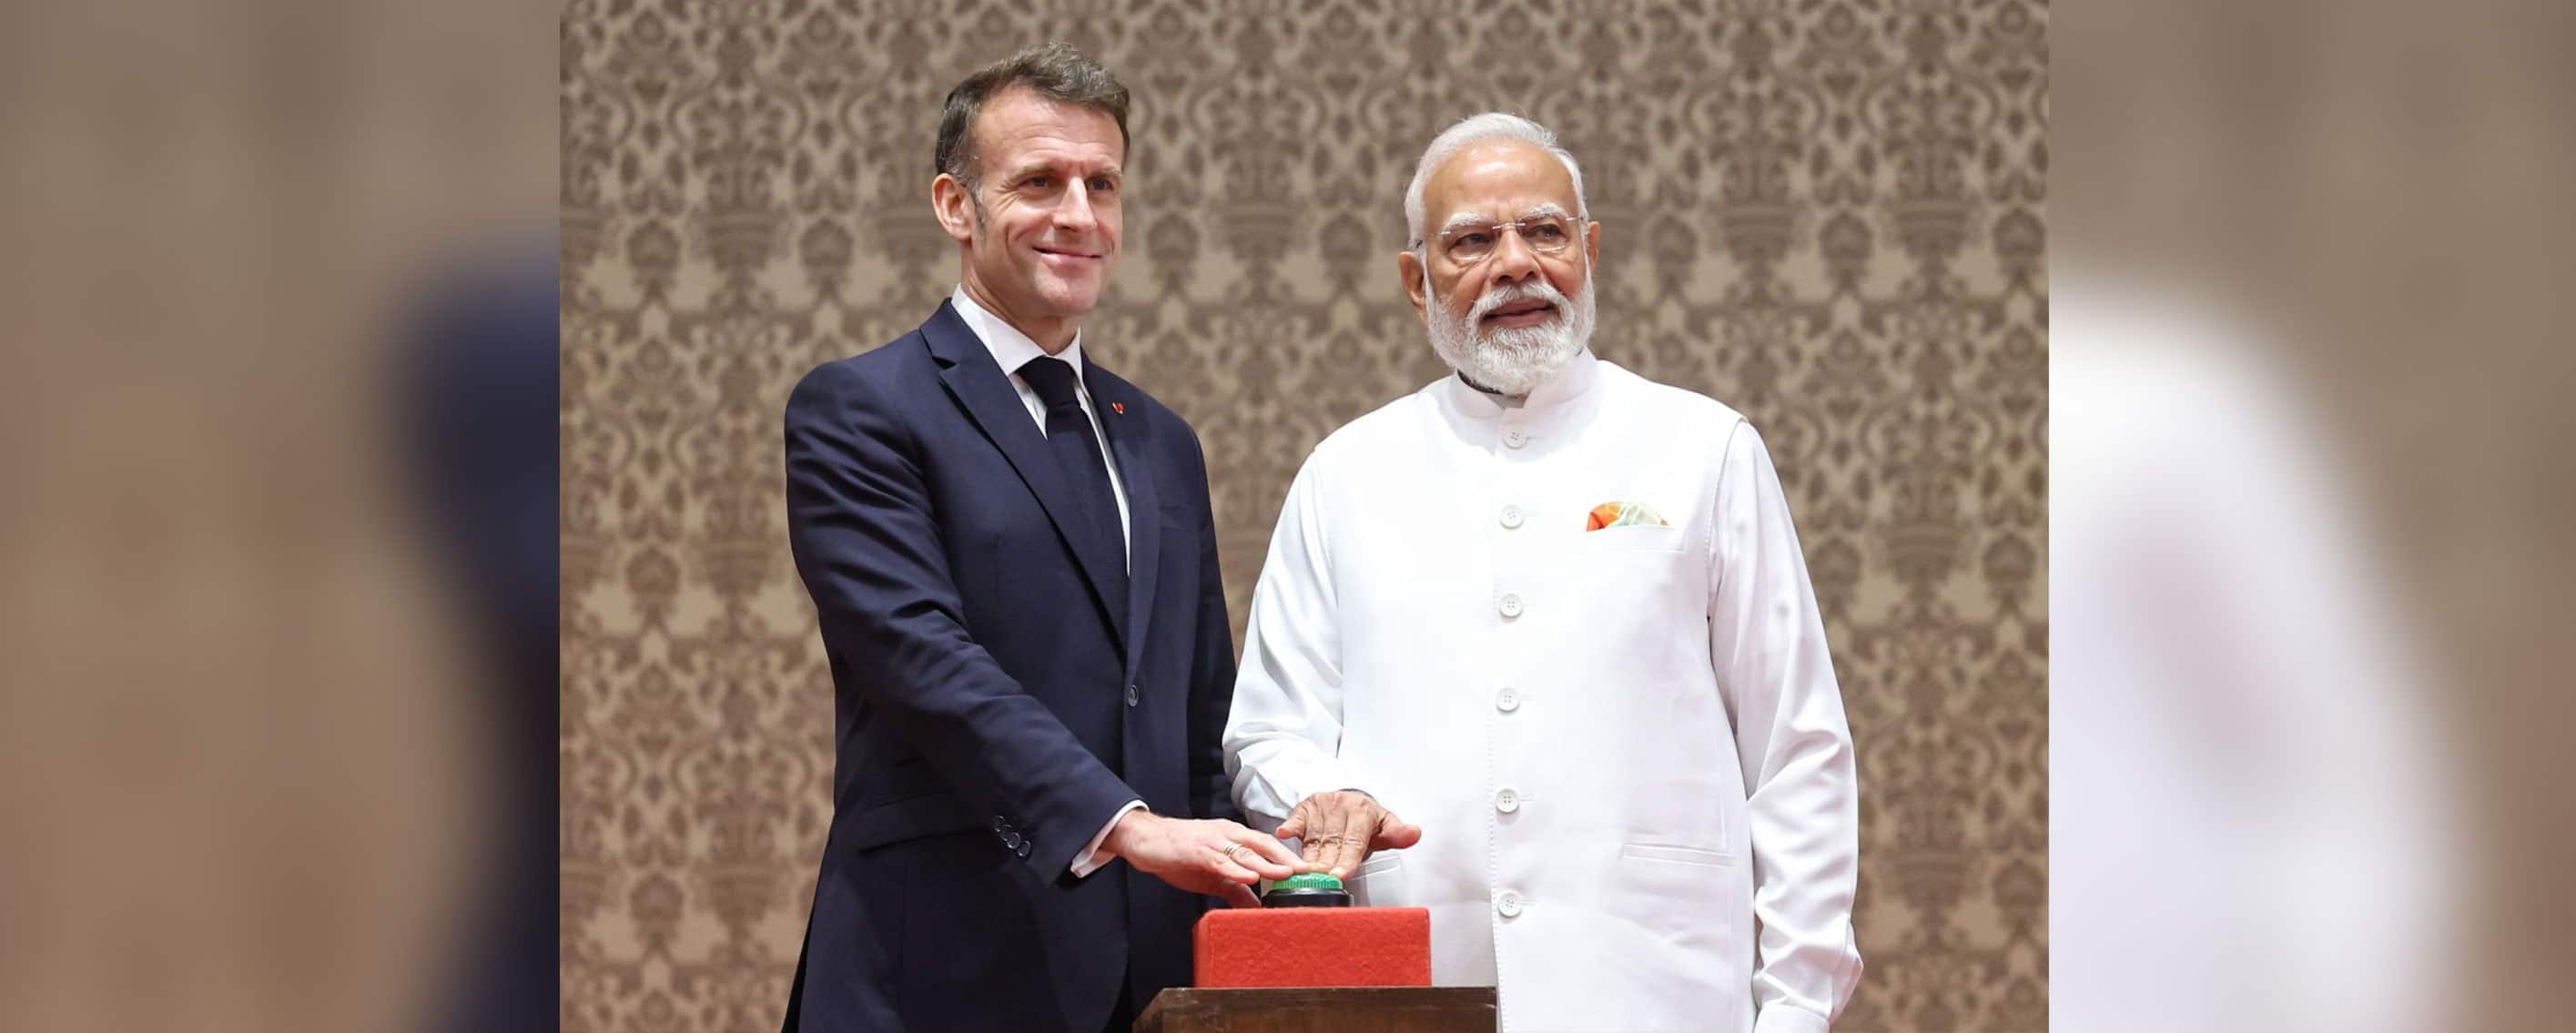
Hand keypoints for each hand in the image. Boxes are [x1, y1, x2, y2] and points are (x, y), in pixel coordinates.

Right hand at [1102, 810, 1303, 907]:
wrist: (1145, 839)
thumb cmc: (1180, 853)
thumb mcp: (1213, 873)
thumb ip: (1236, 889)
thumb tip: (1258, 907)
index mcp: (1233, 836)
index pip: (1267, 844)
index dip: (1289, 856)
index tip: (1311, 870)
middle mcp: (1226, 834)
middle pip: (1263, 844)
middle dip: (1287, 858)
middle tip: (1310, 872)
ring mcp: (1211, 841)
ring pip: (1244, 851)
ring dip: (1267, 863)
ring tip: (1288, 874)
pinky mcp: (1195, 851)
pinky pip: (1219, 860)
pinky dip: (1235, 869)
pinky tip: (1249, 877)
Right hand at [1276, 789, 1422, 879]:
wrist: (1351, 802)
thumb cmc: (1367, 822)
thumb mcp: (1386, 827)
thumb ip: (1398, 834)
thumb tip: (1415, 833)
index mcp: (1363, 810)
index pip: (1354, 840)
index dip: (1347, 860)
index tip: (1339, 875)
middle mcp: (1340, 804)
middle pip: (1332, 841)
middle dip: (1326, 863)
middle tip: (1322, 882)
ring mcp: (1321, 805)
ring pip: (1313, 836)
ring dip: (1308, 856)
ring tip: (1305, 874)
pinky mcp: (1305, 807)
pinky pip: (1296, 820)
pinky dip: (1291, 828)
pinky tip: (1285, 834)